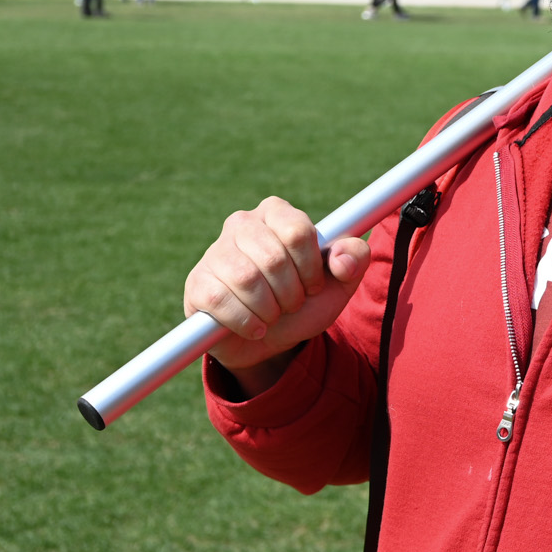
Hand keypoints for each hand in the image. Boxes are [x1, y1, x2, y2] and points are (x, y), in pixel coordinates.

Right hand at [183, 196, 370, 391]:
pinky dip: (246, 322)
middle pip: (273, 258)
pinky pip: (221, 300)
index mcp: (278, 213)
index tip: (313, 285)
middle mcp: (242, 223)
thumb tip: (343, 259)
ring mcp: (215, 251)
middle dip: (291, 293)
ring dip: (269, 309)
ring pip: (246, 279)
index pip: (298, 231)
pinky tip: (254, 326)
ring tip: (273, 315)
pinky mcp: (198, 282)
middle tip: (291, 304)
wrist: (269, 339)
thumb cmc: (303, 302)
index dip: (311, 267)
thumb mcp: (338, 283)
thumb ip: (354, 260)